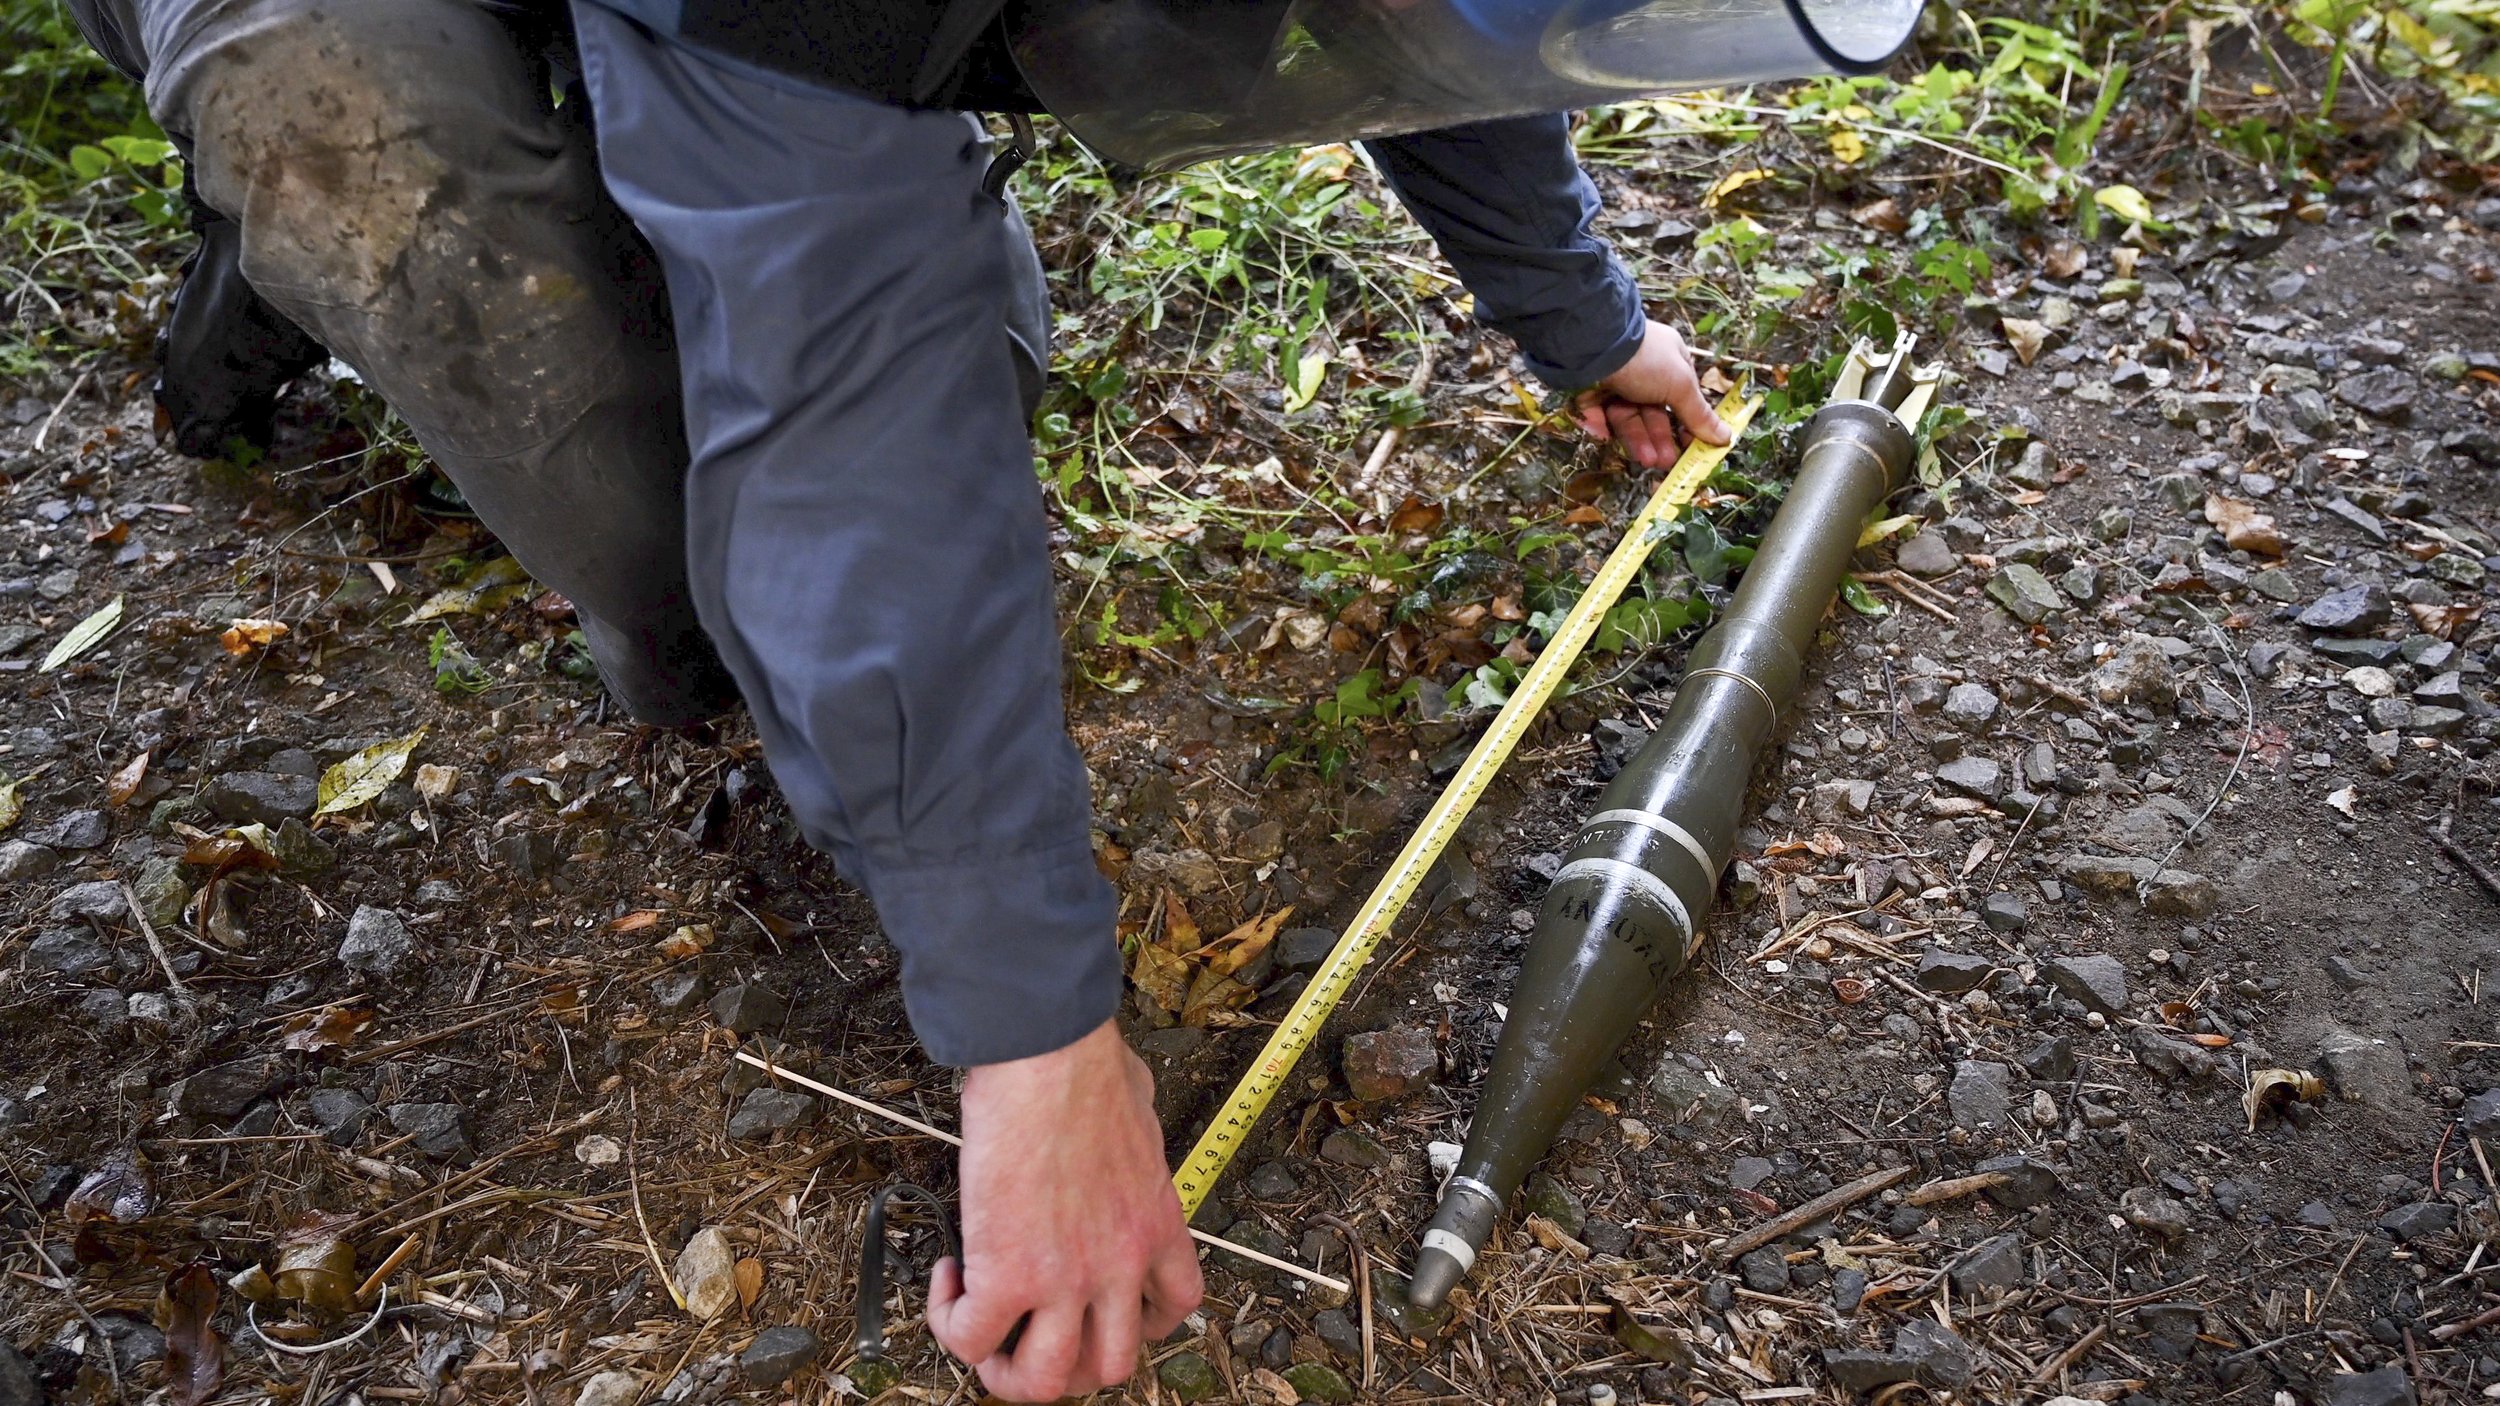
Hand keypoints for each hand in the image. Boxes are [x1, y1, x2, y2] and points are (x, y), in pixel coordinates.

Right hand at [928, 1020, 1202, 1400]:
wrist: (1048, 1057)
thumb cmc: (1086, 1066)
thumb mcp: (1141, 1107)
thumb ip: (1136, 1132)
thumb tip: (1123, 1108)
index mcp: (1156, 1224)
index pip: (1176, 1306)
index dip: (1141, 1326)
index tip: (1108, 1312)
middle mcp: (1120, 1265)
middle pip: (1109, 1366)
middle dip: (1068, 1363)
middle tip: (1032, 1334)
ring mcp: (1067, 1280)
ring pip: (1044, 1379)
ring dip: (1008, 1371)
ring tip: (982, 1332)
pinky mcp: (1008, 1275)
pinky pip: (972, 1338)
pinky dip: (952, 1322)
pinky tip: (949, 1278)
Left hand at [1572, 318, 1731, 468]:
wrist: (1595, 347)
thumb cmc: (1647, 361)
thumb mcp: (1681, 385)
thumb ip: (1699, 414)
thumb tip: (1727, 437)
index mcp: (1670, 361)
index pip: (1682, 397)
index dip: (1687, 423)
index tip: (1692, 448)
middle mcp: (1644, 370)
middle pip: (1654, 411)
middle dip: (1660, 438)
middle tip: (1665, 463)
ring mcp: (1616, 379)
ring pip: (1628, 416)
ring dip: (1638, 439)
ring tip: (1646, 460)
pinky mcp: (1590, 389)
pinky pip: (1599, 413)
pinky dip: (1603, 427)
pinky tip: (1609, 440)